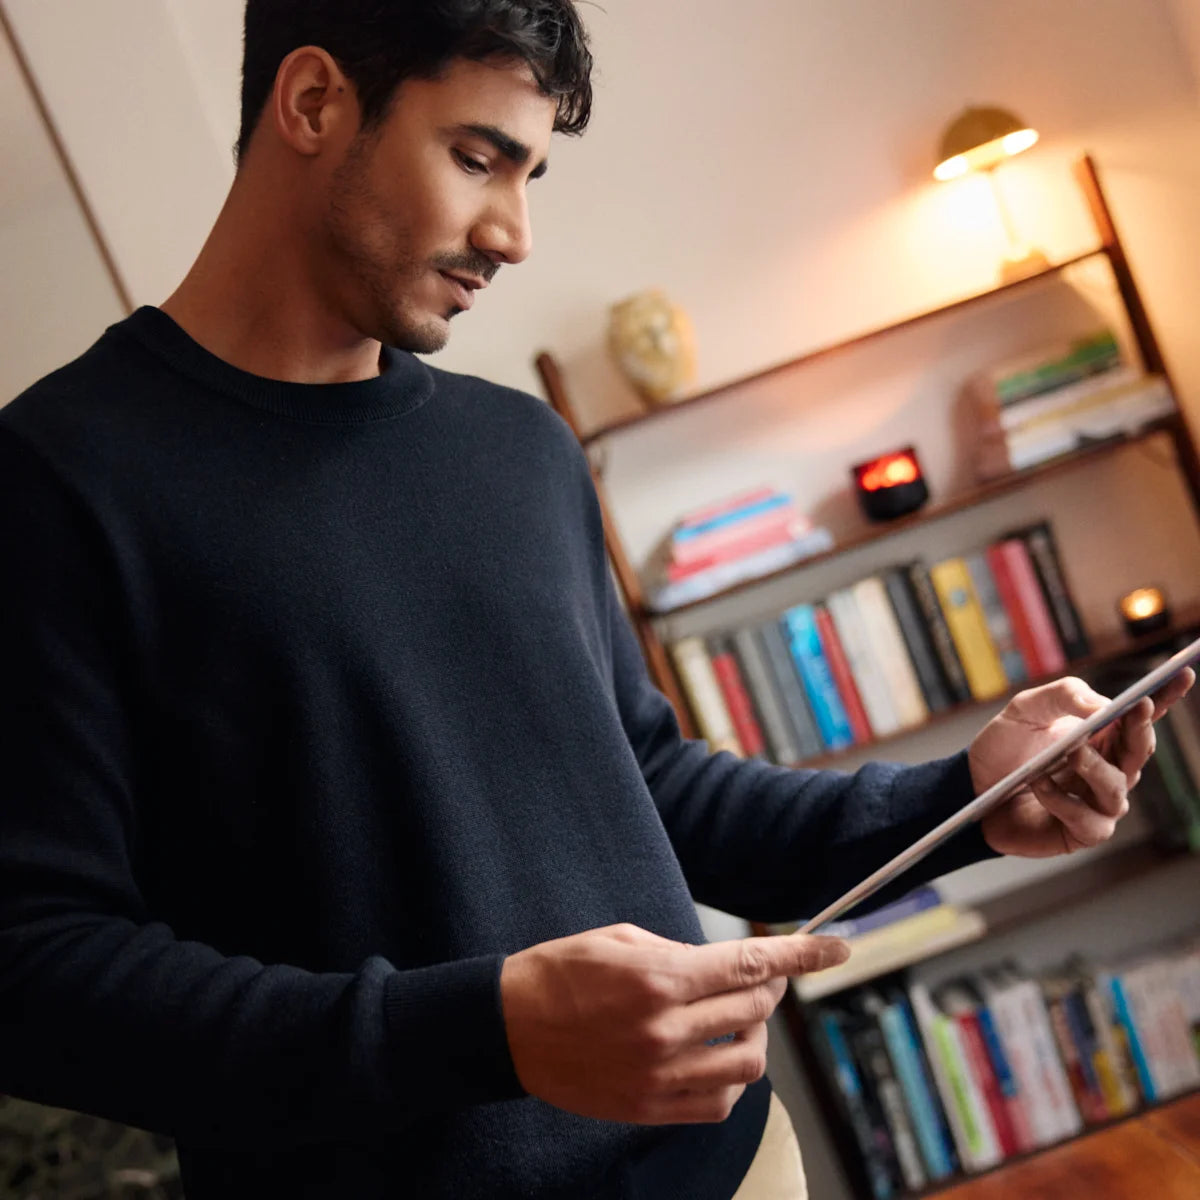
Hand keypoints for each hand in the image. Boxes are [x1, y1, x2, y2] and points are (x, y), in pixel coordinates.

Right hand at [499, 923, 848, 1123]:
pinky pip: (718, 1104)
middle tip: (762, 975)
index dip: (802, 953)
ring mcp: (659, 1074)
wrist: (506, 1028)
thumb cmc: (558, 973)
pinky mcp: (648, 1107)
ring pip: (747, 1063)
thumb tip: (720, 965)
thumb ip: (677, 951)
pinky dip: (732, 1080)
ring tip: (738, 1019)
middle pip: (755, 1010)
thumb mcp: (618, 939)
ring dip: (755, 1035)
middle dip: (771, 986)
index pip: (749, 964)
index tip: (835, 946)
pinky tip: (716, 1057)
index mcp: (658, 978)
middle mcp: (665, 1029)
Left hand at [969, 668, 1194, 857]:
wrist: (971, 786)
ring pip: (1118, 789)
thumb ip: (1063, 696)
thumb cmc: (1004, 748)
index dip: (1166, 696)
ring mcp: (1097, 802)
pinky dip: (1065, 802)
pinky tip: (1041, 786)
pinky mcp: (1081, 831)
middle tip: (1131, 710)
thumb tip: (1105, 705)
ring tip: (1070, 753)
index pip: (1142, 716)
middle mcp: (1108, 768)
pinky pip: (1091, 821)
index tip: (1183, 672)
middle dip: (1139, 730)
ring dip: (1096, 768)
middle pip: (1139, 751)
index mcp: (1102, 735)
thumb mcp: (1025, 709)